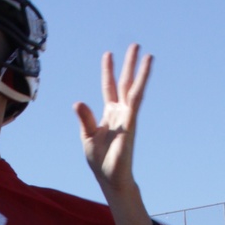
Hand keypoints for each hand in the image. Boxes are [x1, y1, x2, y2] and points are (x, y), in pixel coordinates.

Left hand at [74, 44, 151, 199]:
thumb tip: (78, 102)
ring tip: (147, 53)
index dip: (108, 71)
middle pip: (125, 82)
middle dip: (129, 64)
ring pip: (134, 88)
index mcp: (108, 114)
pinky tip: (145, 73)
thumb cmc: (100, 161)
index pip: (108, 87)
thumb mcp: (87, 137)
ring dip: (141, 71)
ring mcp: (127, 117)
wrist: (111, 179)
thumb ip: (85, 119)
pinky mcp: (131, 123)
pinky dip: (140, 86)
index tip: (108, 54)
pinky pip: (136, 101)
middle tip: (135, 45)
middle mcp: (120, 112)